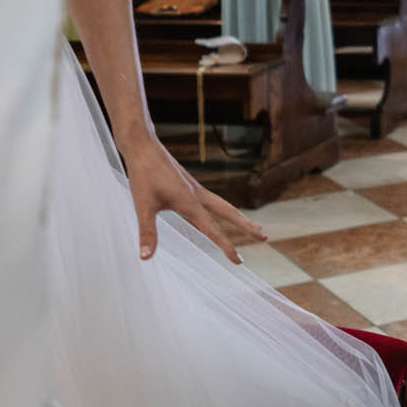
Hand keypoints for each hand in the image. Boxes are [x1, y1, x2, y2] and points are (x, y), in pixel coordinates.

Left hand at [117, 137, 267, 262]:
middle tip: (264, 237)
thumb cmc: (142, 174)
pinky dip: (222, 209)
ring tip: (252, 225)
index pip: (212, 230)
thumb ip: (147, 232)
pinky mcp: (188, 183)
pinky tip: (217, 211)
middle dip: (246, 226)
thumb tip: (145, 257)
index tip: (239, 261)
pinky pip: (211, 199)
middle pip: (228, 213)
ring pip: (222, 205)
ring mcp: (194, 188)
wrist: (143, 145)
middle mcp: (197, 195)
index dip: (226, 247)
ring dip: (238, 216)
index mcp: (190, 202)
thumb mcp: (142, 205)